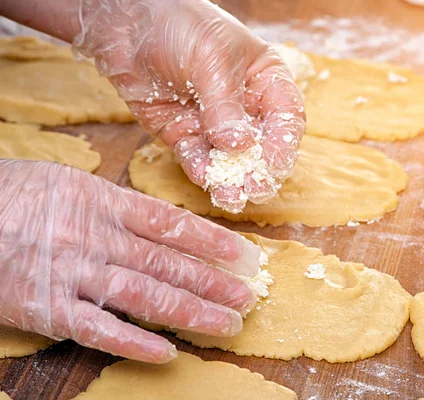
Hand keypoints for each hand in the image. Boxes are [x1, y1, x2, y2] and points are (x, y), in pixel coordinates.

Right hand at [0, 160, 259, 362]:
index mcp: (102, 201)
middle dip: (212, 282)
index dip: (211, 241)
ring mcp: (71, 273)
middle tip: (247, 297)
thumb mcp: (68, 182)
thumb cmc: (12, 194)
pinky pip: (96, 328)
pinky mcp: (45, 307)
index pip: (171, 224)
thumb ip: (114, 205)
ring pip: (143, 295)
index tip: (243, 256)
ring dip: (189, 312)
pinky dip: (132, 342)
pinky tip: (166, 353)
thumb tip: (162, 226)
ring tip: (225, 324)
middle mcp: (94, 237)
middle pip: (166, 263)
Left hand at [73, 0, 305, 212]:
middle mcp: (244, 106)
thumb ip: (224, 104)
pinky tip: (203, 176)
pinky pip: (197, 158)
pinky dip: (200, 169)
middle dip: (259, 168)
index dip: (284, 142)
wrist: (125, 23)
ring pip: (229, 159)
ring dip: (230, 178)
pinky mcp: (184, 134)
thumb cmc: (180, 24)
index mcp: (265, 80)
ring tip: (229, 195)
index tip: (276, 164)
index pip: (286, 116)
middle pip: (261, 145)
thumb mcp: (210, 58)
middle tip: (254, 188)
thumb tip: (238, 144)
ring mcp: (214, 123)